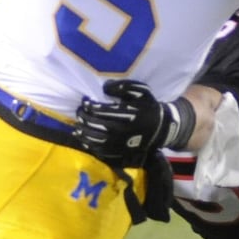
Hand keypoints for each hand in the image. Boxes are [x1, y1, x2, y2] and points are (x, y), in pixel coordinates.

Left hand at [73, 80, 192, 166]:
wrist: (160, 128)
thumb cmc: (148, 106)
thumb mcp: (141, 91)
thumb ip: (124, 86)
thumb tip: (104, 88)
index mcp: (130, 114)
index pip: (104, 111)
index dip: (91, 107)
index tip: (85, 102)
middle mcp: (125, 130)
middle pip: (98, 125)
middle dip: (85, 118)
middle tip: (79, 112)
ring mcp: (122, 143)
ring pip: (97, 139)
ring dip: (84, 132)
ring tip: (78, 125)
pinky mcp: (120, 151)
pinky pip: (101, 150)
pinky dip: (89, 145)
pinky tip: (83, 138)